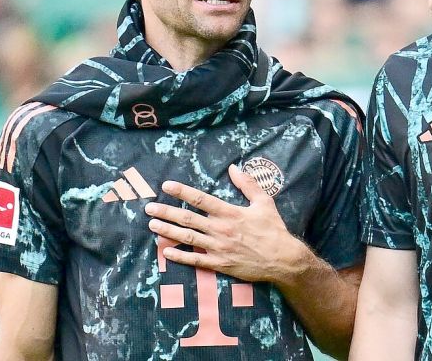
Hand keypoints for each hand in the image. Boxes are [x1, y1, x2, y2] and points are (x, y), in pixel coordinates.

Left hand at [145, 164, 309, 283]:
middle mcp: (220, 229)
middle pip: (187, 218)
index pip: (200, 199)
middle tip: (149, 207)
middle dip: (166, 212)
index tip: (166, 186)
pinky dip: (179, 256)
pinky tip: (165, 251)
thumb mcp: (264, 202)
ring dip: (167, 230)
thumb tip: (234, 167)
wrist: (282, 259)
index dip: (181, 191)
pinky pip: (195, 260)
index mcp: (230, 212)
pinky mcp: (219, 264)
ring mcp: (218, 248)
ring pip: (186, 238)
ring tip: (152, 224)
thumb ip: (248, 184)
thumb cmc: (273, 229)